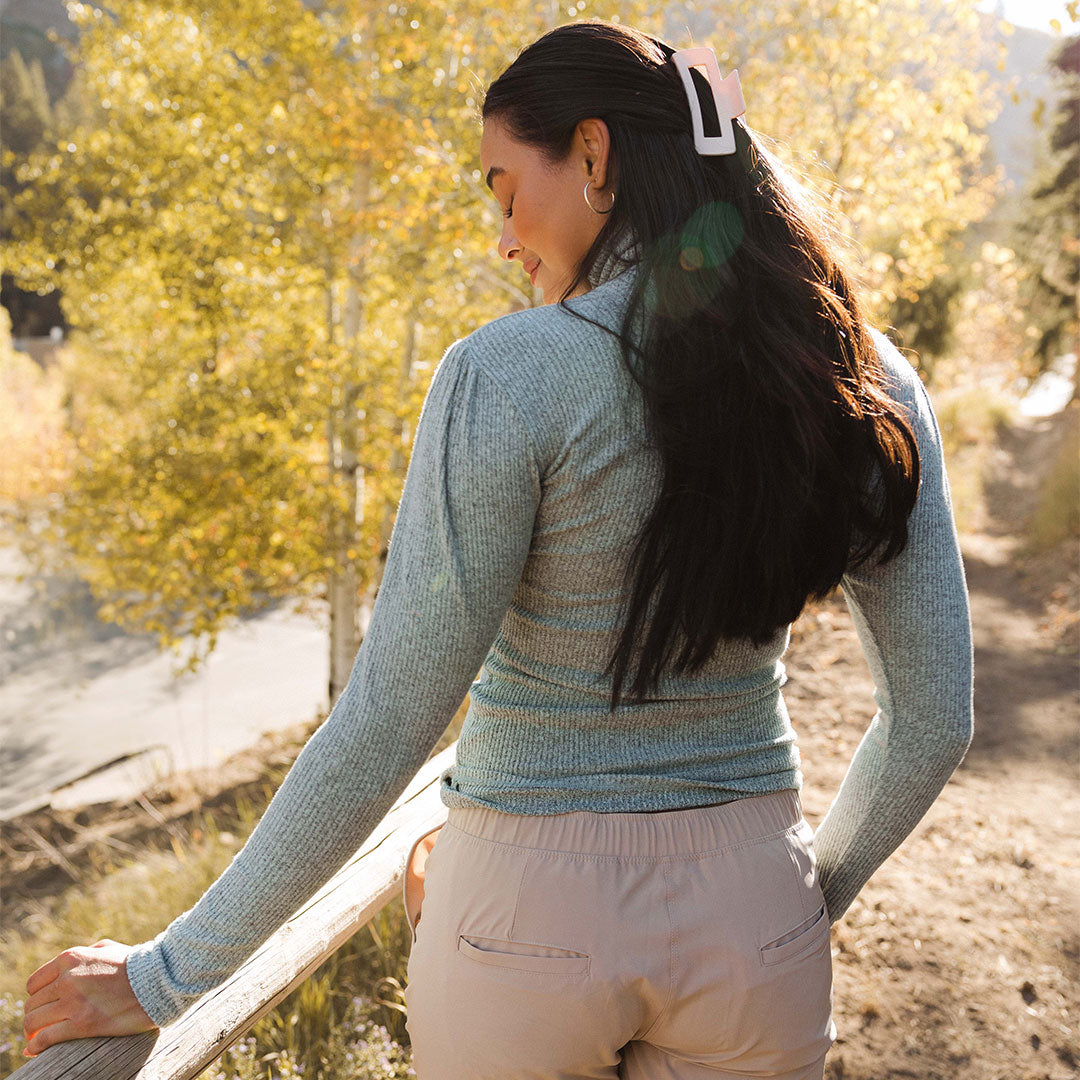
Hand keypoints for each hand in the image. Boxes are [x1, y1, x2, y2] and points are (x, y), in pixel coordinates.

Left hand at [23, 939, 157, 1056]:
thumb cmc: (136, 964)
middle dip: (36, 1014)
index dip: (37, 996)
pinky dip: (36, 1047)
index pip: (34, 983)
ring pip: (33, 1022)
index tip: (44, 1005)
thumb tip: (66, 968)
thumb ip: (84, 954)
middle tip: (43, 1024)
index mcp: (71, 959)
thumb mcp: (108, 948)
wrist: (160, 980)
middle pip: (32, 1004)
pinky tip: (36, 1050)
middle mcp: (68, 979)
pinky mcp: (82, 1024)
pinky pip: (46, 1039)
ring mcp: (74, 1002)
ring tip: (40, 1037)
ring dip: (33, 1032)